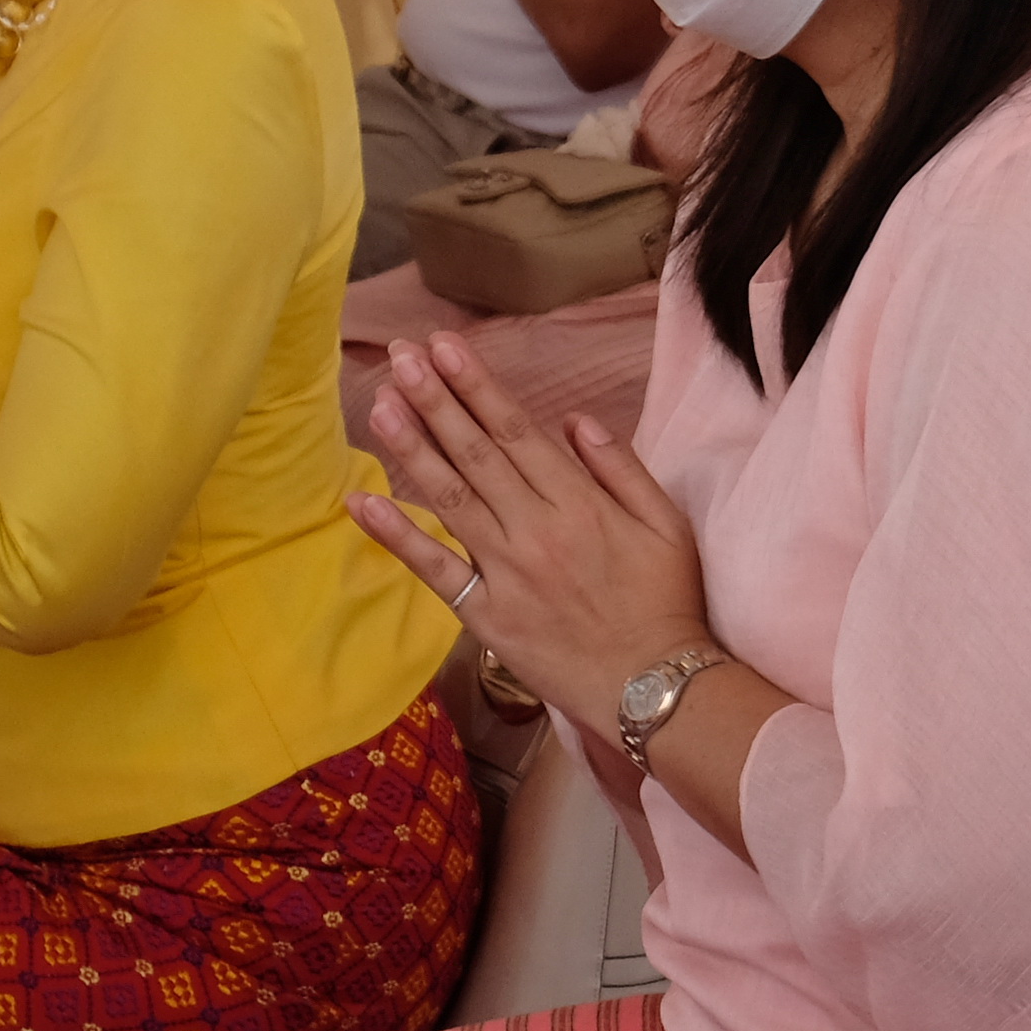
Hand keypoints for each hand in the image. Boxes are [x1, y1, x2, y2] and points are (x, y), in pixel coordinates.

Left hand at [351, 333, 717, 721]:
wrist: (653, 683)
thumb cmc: (667, 600)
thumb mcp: (667, 524)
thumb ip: (621, 469)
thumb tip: (575, 421)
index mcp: (580, 503)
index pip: (516, 432)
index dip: (476, 386)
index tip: (444, 347)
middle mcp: (535, 529)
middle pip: (475, 454)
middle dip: (435, 400)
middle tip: (399, 356)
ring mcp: (505, 571)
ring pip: (449, 498)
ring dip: (411, 449)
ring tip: (380, 404)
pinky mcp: (485, 613)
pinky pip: (433, 569)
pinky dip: (396, 535)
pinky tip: (363, 500)